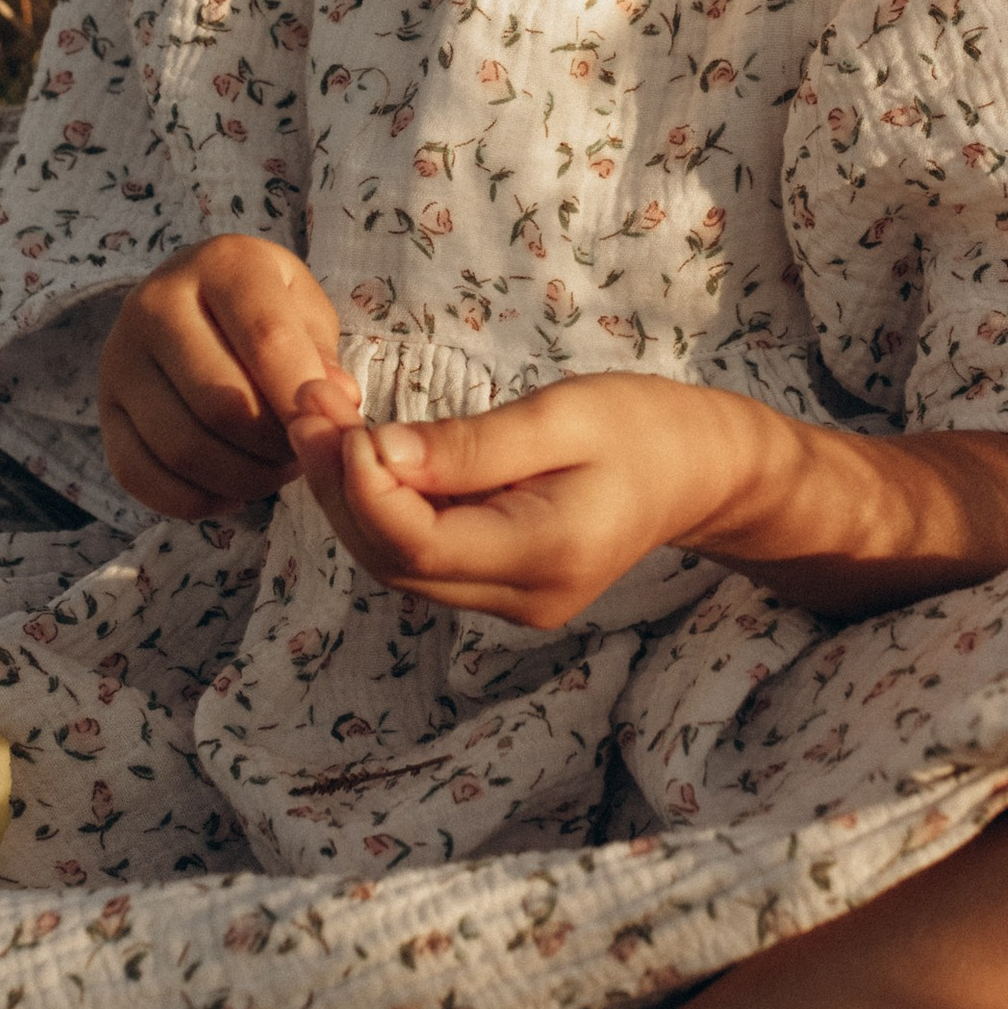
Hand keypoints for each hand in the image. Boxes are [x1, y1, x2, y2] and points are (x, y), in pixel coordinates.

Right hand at [98, 237, 343, 518]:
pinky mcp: (103, 410)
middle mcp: (155, 304)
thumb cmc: (265, 309)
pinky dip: (194, 500)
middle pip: (221, 403)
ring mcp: (120, 359)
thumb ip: (322, 357)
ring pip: (182, 447)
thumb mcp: (306, 311)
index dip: (302, 397)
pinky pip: (139, 476)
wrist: (193, 301)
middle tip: (302, 453)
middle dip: (274, 447)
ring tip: (273, 471)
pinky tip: (230, 491)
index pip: (266, 339)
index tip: (329, 427)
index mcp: (221, 265)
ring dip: (242, 478)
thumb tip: (335, 402)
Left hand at [285, 372, 757, 632]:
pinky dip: (381, 508)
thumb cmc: (642, 427)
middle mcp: (523, 599)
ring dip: (351, 497)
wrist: (700, 472)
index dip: (361, 486)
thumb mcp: (563, 416)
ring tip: (320, 419)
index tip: (337, 417)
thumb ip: (471, 445)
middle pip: (393, 562)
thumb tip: (378, 453)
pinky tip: (362, 454)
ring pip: (397, 566)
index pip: (417, 543)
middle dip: (339, 486)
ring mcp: (512, 604)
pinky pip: (420, 558)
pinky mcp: (502, 589)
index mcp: (546, 556)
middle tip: (307, 404)